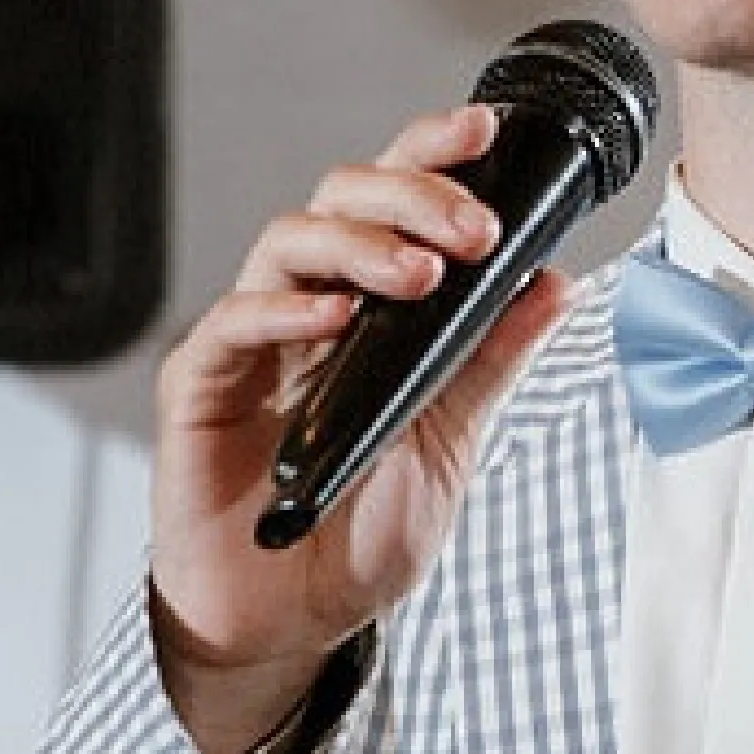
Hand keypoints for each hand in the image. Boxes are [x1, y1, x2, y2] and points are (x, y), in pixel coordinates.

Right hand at [149, 104, 571, 753]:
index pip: (397, 202)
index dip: (434, 153)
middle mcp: (309, 305)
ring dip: (360, 245)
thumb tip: (552, 284)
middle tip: (473, 230)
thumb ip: (490, 361)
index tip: (486, 131)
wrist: (292, 622)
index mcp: (372, 306)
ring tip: (420, 275)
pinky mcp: (200, 389)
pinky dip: (280, 308)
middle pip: (342, 196)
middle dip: (414, 194)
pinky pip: (231, 324)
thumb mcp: (450, 440)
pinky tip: (332, 317)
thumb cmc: (361, 530)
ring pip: (288, 240)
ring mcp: (251, 343)